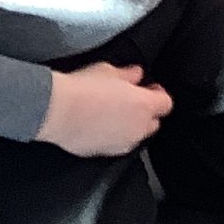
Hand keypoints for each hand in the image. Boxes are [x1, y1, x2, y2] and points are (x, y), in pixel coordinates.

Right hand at [36, 62, 172, 157]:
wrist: (58, 111)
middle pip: (153, 122)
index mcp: (145, 105)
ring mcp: (123, 143)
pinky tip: (98, 125)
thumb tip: (136, 74)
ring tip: (111, 112)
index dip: (158, 94)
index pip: (166, 103)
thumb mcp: (108, 71)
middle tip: (130, 100)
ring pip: (135, 135)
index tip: (149, 88)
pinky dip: (113, 136)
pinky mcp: (106, 153)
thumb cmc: (82, 89)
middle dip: (146, 112)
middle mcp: (138, 128)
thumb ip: (128, 74)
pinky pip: (116, 144)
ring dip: (130, 125)